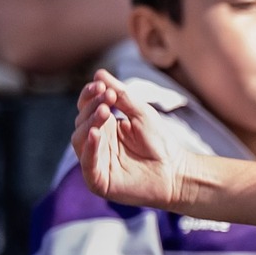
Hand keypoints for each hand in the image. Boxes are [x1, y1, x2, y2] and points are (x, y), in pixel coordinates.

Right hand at [72, 70, 194, 208]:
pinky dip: (89, 148)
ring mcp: (96, 162)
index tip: (101, 86)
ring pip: (79, 139)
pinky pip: (87, 163)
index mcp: (104, 127)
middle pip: (82, 121)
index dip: (90, 95)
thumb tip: (99, 74)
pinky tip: (95, 133)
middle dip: (92, 107)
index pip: (87, 107)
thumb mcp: (141, 113)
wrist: (176, 173)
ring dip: (90, 123)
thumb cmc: (160, 143)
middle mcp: (96, 143)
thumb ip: (121, 96)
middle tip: (108, 98)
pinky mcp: (98, 180)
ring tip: (105, 111)